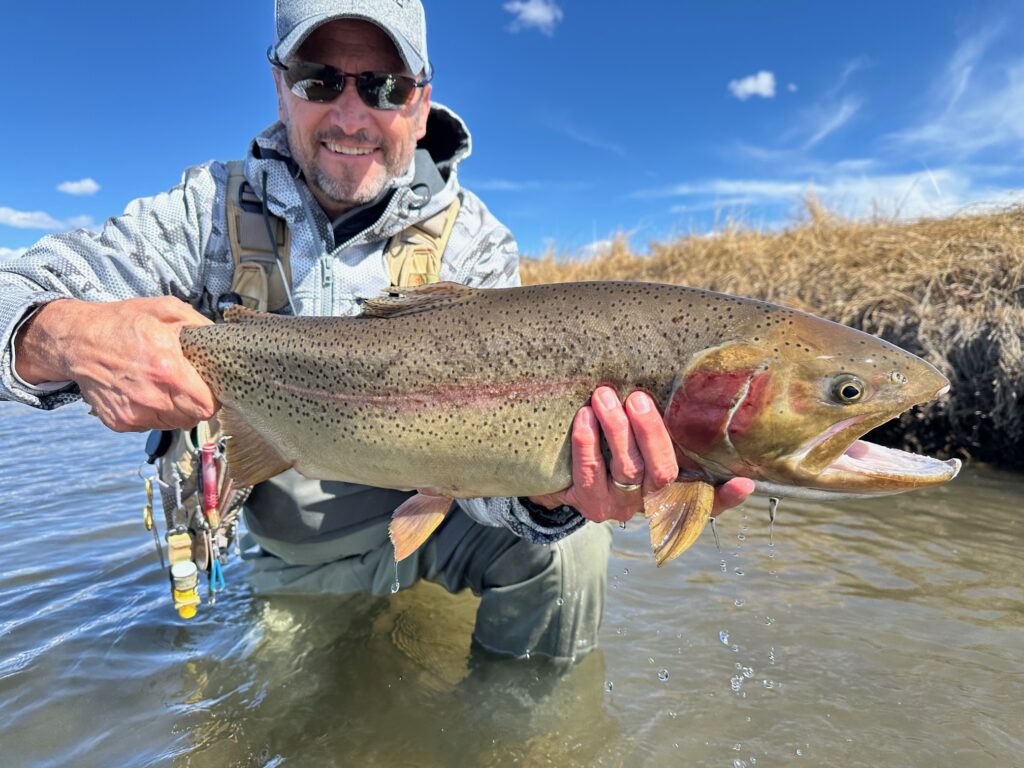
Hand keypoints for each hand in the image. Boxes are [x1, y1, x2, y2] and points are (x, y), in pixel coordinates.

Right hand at [15, 297, 217, 432]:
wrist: (77, 340)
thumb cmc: (123, 323)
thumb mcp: (167, 310)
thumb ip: (201, 326)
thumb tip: (225, 341)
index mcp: (167, 370)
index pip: (208, 406)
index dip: (213, 397)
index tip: (209, 386)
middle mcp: (151, 397)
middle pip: (193, 418)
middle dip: (196, 402)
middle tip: (188, 384)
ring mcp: (134, 413)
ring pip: (174, 423)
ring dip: (176, 409)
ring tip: (164, 385)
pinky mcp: (120, 422)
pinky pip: (151, 425)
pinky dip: (154, 412)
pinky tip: (145, 391)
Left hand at [528, 386, 753, 522]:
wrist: (563, 473)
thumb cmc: (615, 448)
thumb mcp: (643, 443)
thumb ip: (665, 429)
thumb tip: (698, 403)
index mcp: (673, 488)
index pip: (707, 501)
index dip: (727, 497)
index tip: (743, 483)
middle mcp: (650, 502)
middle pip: (662, 472)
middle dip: (650, 433)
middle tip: (637, 398)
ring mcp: (619, 505)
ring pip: (626, 469)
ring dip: (615, 430)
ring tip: (604, 397)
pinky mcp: (587, 502)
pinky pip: (588, 473)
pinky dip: (586, 443)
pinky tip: (584, 416)